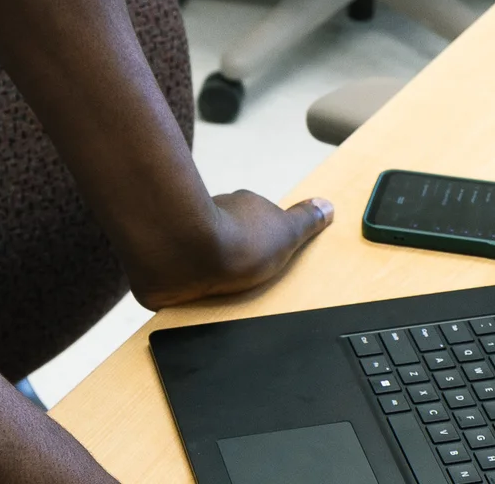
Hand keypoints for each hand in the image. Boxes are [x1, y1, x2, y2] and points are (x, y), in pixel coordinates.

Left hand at [131, 191, 335, 308]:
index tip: (264, 256)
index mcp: (245, 205)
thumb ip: (306, 220)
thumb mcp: (287, 234)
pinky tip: (195, 289)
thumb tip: (326, 205)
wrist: (186, 254)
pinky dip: (187, 272)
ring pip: (203, 243)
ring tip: (221, 286)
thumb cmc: (237, 244)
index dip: (262, 237)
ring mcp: (189, 227)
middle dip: (235, 248)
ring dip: (209, 259)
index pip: (258, 217)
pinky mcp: (168, 250)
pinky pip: (180, 260)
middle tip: (244, 275)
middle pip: (230, 228)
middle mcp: (216, 209)